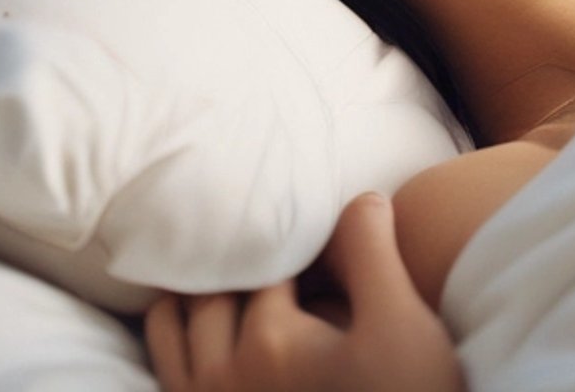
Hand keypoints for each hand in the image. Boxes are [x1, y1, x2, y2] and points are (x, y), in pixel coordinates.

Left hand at [144, 192, 464, 391]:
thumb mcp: (401, 322)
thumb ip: (370, 250)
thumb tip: (357, 200)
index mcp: (267, 343)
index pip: (262, 257)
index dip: (291, 234)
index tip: (314, 228)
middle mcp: (225, 379)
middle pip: (210, 288)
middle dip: (238, 258)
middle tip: (272, 240)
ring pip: (173, 328)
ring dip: (195, 294)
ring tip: (237, 273)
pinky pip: (173, 373)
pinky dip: (178, 337)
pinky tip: (211, 327)